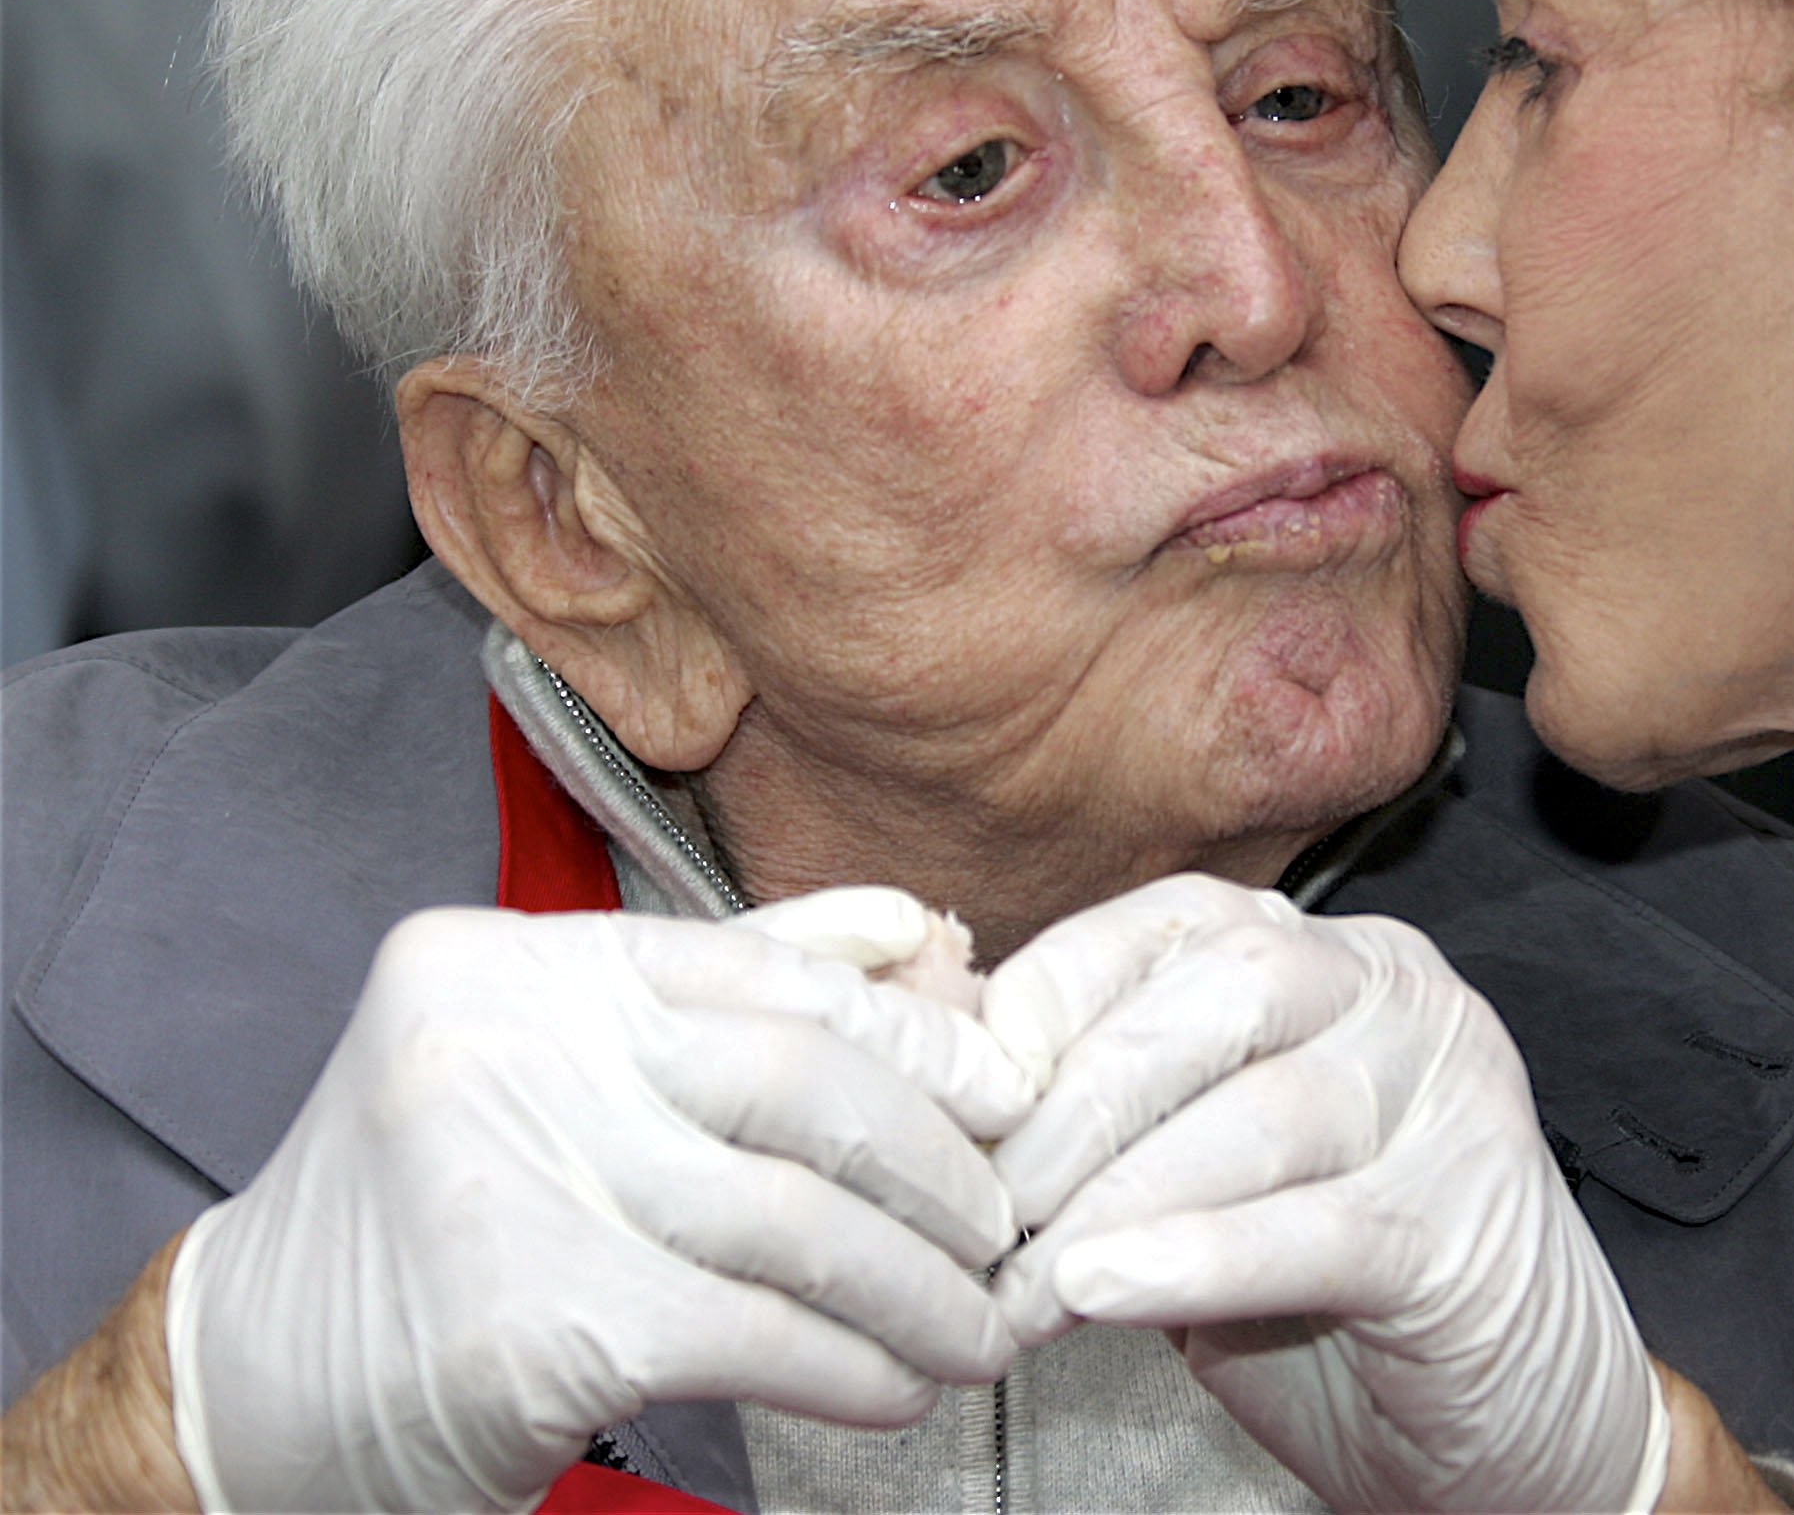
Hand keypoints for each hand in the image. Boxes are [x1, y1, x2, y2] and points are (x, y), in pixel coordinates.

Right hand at [166, 891, 1034, 1513]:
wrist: (240, 1392)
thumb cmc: (433, 1225)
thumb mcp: (554, 1069)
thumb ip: (727, 994)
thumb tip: (926, 946)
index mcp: (514, 961)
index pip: (767, 972)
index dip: (914, 1034)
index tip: (1007, 1086)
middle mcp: (503, 1047)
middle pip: (798, 1085)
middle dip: (937, 1163)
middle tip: (1006, 1221)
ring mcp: (512, 1183)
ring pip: (795, 1223)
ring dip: (917, 1288)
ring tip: (977, 1327)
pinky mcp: (533, 1328)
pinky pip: (755, 1335)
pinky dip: (852, 1365)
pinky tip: (897, 1389)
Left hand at [978, 874, 1670, 1513]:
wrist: (1519, 1421)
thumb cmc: (1339, 1302)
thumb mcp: (1200, 1188)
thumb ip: (1111, 1125)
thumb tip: (946, 1091)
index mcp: (1328, 961)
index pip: (1177, 923)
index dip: (1057, 989)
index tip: (965, 1085)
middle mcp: (1398, 997)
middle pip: (1222, 994)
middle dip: (1080, 1099)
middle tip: (987, 1207)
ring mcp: (1450, 1099)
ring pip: (1265, 1109)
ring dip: (1120, 1196)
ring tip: (1028, 1279)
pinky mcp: (1469, 1220)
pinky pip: (1317, 1226)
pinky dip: (1198, 1258)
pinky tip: (1111, 1292)